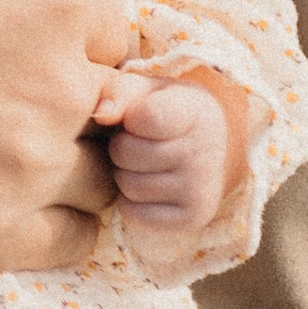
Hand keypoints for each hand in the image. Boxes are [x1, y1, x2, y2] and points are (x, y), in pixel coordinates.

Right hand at [0, 0, 132, 270]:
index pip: (108, 24)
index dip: (63, 26)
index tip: (8, 31)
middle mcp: (58, 86)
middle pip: (110, 101)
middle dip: (64, 91)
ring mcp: (23, 168)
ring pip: (101, 175)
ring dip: (66, 158)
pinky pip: (72, 242)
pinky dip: (56, 220)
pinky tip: (3, 191)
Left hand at [103, 70, 244, 237]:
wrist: (204, 146)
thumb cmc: (163, 109)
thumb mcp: (144, 90)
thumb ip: (119, 92)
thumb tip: (102, 115)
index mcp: (197, 110)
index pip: (146, 117)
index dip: (128, 117)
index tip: (139, 116)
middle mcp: (206, 151)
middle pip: (126, 153)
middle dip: (120, 146)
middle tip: (137, 142)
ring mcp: (202, 189)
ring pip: (128, 186)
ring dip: (125, 174)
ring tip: (143, 163)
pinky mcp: (193, 218)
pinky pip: (135, 214)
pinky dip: (132, 203)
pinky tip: (149, 185)